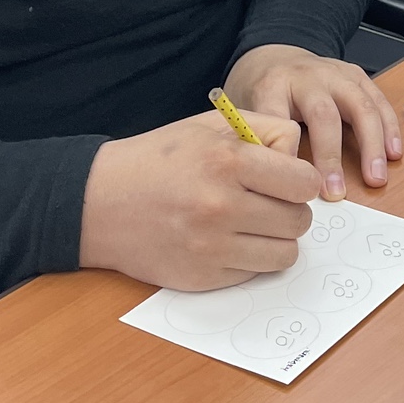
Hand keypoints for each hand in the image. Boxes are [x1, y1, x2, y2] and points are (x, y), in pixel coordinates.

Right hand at [79, 108, 318, 289]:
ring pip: (285, 255)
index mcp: (228, 161)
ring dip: (276, 239)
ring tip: (253, 223)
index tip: (288, 180)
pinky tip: (227, 240)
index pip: (304, 183)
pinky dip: (249, 259)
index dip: (301, 181)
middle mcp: (221, 207)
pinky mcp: (201, 278)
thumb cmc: (160, 159)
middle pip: (299, 221)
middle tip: (269, 202)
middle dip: (292, 210)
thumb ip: (266, 130)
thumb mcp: (211, 125)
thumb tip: (299, 161)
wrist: (98, 202)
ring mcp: (211, 248)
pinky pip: (254, 273)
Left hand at [226, 43, 403, 201]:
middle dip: (331, 155)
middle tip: (335, 191)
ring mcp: (336, 74)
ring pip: (359, 105)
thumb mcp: (246, 111)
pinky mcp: (357, 77)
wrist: (278, 59)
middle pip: (323, 114)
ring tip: (376, 176)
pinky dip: (389, 128)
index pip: (276, 118)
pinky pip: (378, 101)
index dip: (284, 152)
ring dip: (371, 144)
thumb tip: (270, 183)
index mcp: (272, 86)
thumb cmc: (265, 93)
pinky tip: (393, 154)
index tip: (290, 184)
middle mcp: (308, 77)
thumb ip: (256, 140)